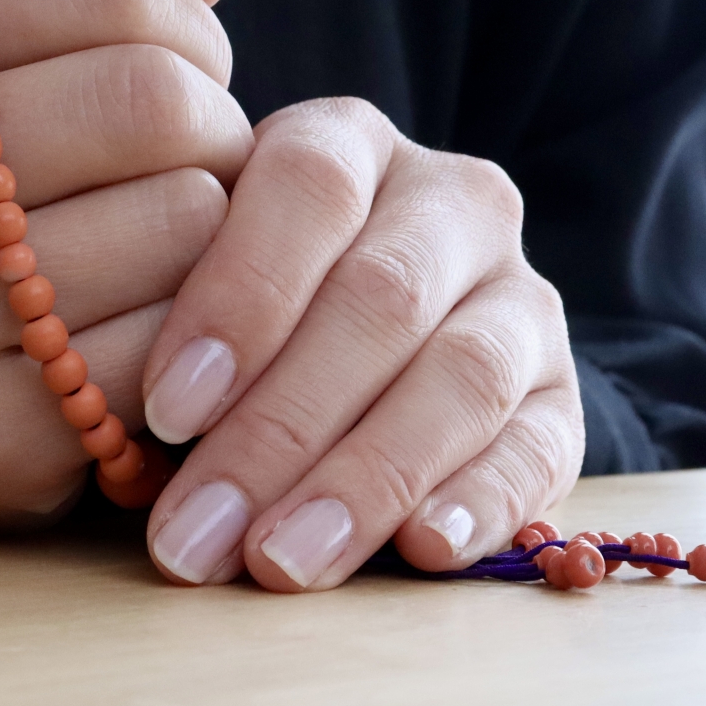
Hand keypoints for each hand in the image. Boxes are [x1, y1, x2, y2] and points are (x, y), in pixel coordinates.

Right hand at [0, 0, 253, 540]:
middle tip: (202, 169)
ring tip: (174, 255)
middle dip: (216, 129)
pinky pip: (175, 343)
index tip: (183, 74)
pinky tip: (160, 338)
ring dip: (219, 237)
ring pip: (183, 219)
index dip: (184, 25)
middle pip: (149, 97)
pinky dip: (199, 334)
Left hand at [139, 98, 583, 590]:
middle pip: (378, 297)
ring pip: (462, 373)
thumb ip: (181, 326)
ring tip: (283, 563)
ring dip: (366, 479)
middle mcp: (450, 200)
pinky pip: (541, 443)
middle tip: (200, 532)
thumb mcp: (200, 281)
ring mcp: (520, 293)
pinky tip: (419, 550)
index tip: (169, 410)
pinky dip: (481, 501)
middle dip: (279, 428)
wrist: (371, 338)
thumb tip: (142, 438)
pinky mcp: (564, 391)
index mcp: (347, 143)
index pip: (308, 185)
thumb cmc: (242, 314)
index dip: (240, 295)